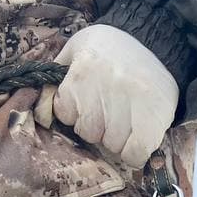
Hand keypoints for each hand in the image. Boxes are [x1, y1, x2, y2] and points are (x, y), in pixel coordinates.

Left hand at [35, 24, 178, 169]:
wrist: (155, 41)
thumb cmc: (111, 48)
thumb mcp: (79, 46)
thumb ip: (59, 69)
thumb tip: (41, 95)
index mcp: (83, 71)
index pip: (66, 114)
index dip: (76, 113)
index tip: (88, 104)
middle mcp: (106, 86)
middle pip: (90, 133)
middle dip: (98, 128)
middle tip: (110, 112)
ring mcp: (132, 103)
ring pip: (112, 145)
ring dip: (117, 139)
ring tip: (126, 121)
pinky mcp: (154, 119)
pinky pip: (134, 154)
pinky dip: (133, 153)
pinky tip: (137, 140)